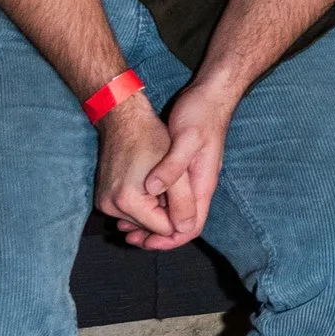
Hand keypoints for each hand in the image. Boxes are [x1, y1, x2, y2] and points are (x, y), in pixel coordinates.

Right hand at [94, 91, 178, 244]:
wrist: (123, 119)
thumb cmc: (151, 138)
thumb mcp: (177, 169)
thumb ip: (184, 202)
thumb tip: (187, 230)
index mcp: (128, 202)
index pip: (165, 230)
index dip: (180, 216)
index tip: (184, 195)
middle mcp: (110, 207)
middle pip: (151, 227)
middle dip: (166, 212)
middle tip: (173, 185)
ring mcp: (103, 204)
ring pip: (141, 220)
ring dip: (155, 207)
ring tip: (162, 183)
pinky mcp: (102, 199)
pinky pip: (129, 211)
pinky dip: (143, 203)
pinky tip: (149, 184)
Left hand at [116, 91, 230, 249]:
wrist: (210, 94)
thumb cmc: (200, 114)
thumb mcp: (187, 138)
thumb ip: (172, 166)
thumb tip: (152, 191)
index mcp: (203, 184)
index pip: (191, 225)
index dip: (168, 239)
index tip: (144, 241)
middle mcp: (197, 186)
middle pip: (180, 224)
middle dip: (155, 235)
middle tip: (129, 237)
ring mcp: (189, 179)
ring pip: (171, 212)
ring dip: (150, 222)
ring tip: (125, 226)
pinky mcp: (179, 170)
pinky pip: (166, 197)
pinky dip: (149, 205)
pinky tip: (132, 203)